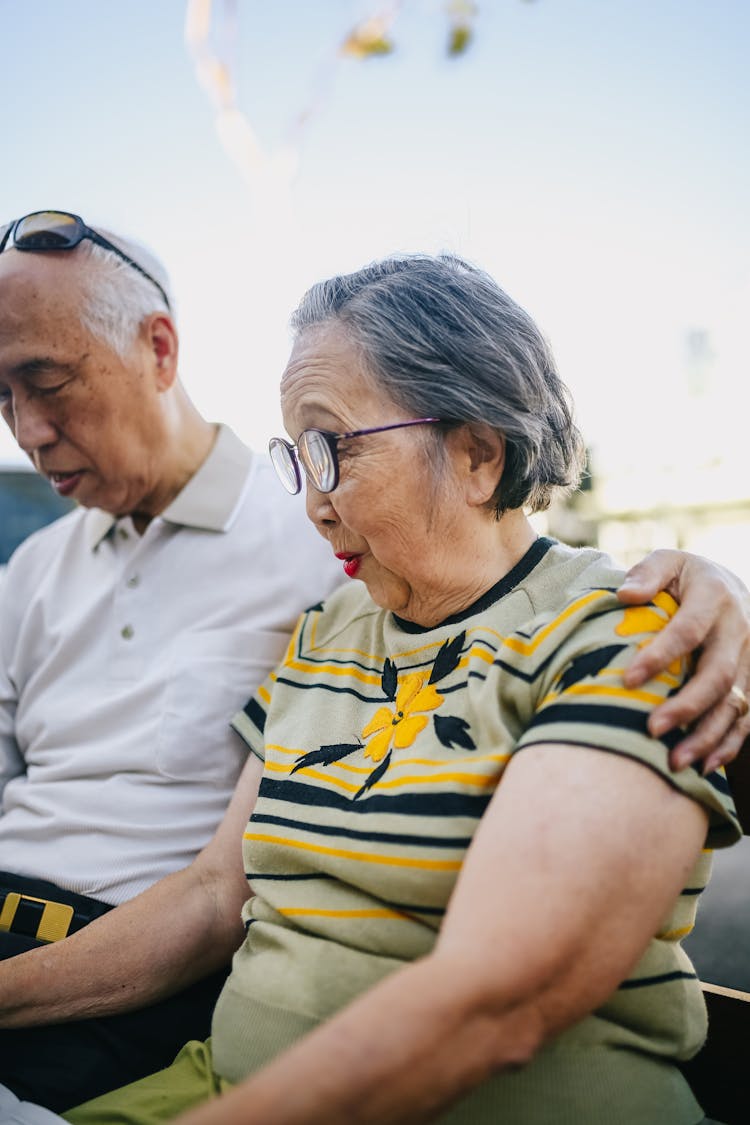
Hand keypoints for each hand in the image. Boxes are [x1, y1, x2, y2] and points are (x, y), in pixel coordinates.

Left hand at [617, 549, 749, 772]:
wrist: (732, 586)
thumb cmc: (686, 579)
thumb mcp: (669, 562)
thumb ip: (648, 573)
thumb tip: (626, 594)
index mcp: (715, 597)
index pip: (689, 630)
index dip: (660, 655)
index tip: (628, 678)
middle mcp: (739, 630)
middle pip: (717, 674)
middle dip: (686, 705)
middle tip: (651, 729)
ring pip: (735, 703)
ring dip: (707, 735)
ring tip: (675, 761)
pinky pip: (747, 719)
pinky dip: (729, 745)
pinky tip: (705, 767)